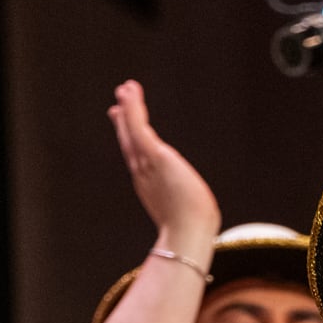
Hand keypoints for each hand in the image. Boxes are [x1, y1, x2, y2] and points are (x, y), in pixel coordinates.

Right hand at [108, 79, 220, 240]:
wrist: (187, 233)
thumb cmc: (193, 231)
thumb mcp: (189, 217)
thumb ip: (191, 212)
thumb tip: (205, 220)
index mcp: (151, 187)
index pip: (139, 161)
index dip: (130, 145)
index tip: (126, 132)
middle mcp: (144, 174)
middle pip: (129, 144)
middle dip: (123, 124)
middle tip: (116, 106)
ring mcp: (146, 164)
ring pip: (132, 131)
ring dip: (128, 108)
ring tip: (126, 88)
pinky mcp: (155, 156)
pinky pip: (139, 126)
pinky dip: (133, 109)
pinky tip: (130, 92)